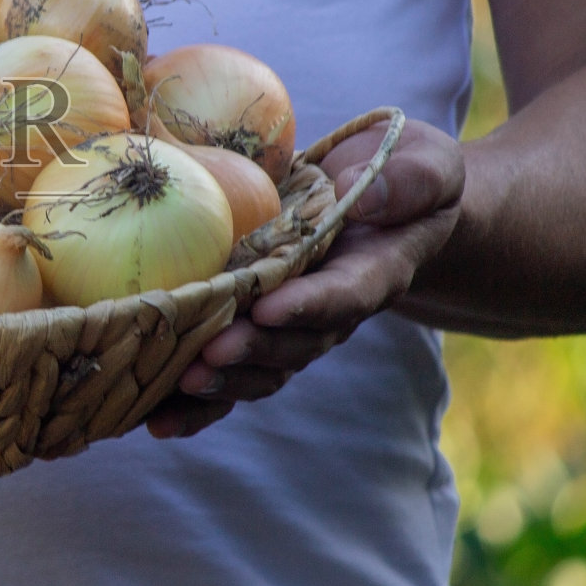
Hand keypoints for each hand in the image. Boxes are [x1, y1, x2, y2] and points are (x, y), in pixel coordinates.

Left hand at [147, 118, 463, 437]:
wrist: (386, 200)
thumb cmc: (407, 175)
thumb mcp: (429, 166)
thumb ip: (410, 182)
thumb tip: (360, 195)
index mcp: (376, 270)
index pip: (345, 295)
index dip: (308, 307)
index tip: (269, 309)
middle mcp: (334, 310)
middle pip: (295, 343)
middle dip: (252, 352)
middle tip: (209, 354)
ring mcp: (296, 325)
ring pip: (261, 368)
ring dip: (221, 384)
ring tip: (178, 386)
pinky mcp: (262, 329)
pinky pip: (232, 372)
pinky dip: (197, 403)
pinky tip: (156, 419)